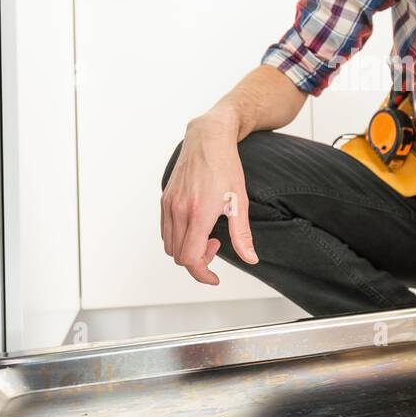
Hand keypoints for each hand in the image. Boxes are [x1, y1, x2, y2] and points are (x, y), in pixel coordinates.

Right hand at [159, 114, 258, 285]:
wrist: (208, 138)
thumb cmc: (226, 167)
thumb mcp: (240, 202)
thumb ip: (242, 235)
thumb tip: (251, 259)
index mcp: (199, 213)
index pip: (190, 258)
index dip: (202, 274)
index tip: (215, 278)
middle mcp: (179, 210)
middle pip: (178, 256)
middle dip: (197, 260)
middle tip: (217, 245)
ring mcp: (169, 204)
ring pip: (169, 245)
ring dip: (187, 249)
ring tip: (208, 234)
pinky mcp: (164, 199)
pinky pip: (165, 230)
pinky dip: (178, 237)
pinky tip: (196, 225)